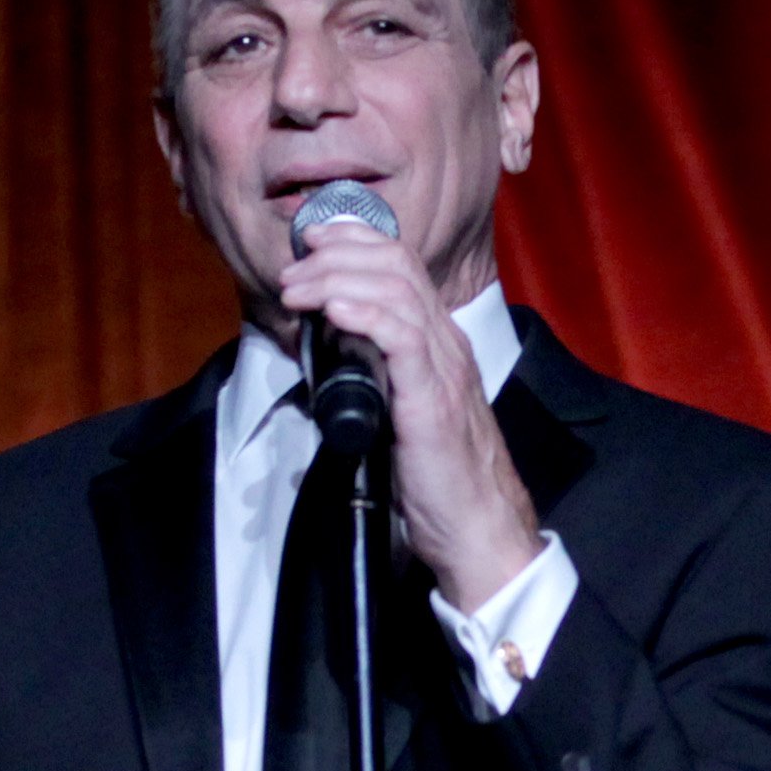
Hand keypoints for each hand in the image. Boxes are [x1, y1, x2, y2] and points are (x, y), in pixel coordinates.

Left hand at [274, 224, 540, 608]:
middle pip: (397, 265)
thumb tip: (331, 351)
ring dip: (337, 281)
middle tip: (292, 269)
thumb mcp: (402, 411)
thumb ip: (378, 374)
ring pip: (396, 292)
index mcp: (440, 343)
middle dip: (336, 254)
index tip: (312, 243)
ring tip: (297, 290)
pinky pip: (403, 340)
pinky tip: (335, 311)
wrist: (478, 527)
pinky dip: (366, 315)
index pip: (402, 265)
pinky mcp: (433, 401)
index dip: (355, 242)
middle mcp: (447, 345)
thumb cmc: (438, 479)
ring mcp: (444, 370)